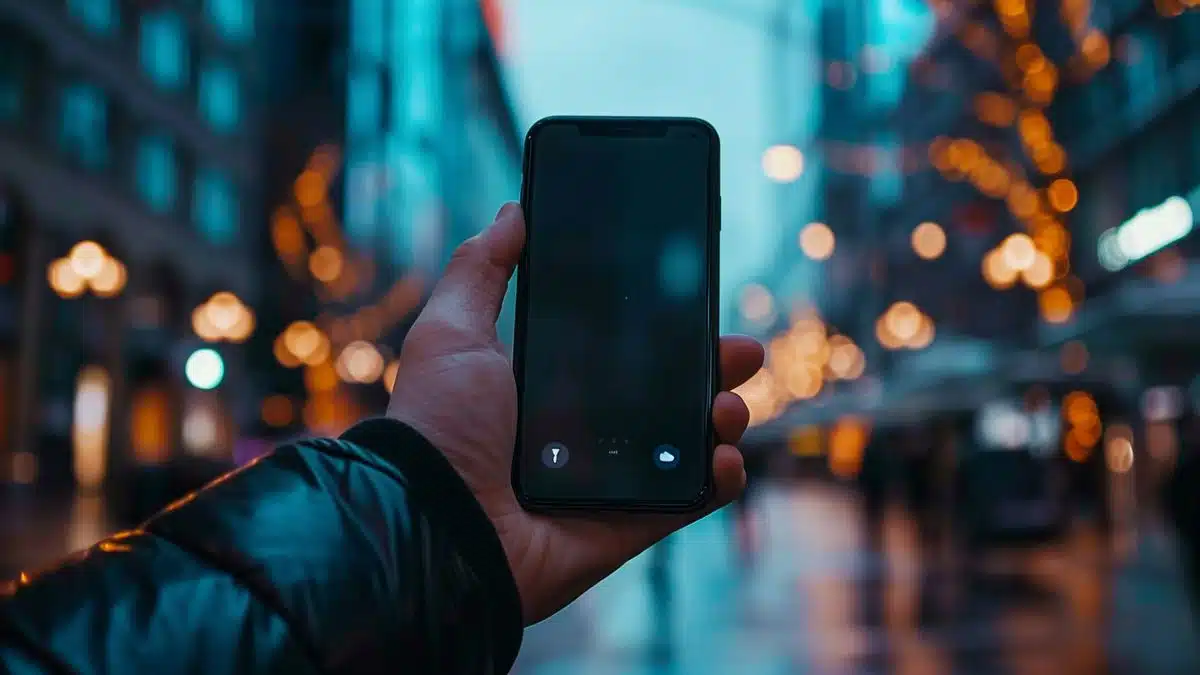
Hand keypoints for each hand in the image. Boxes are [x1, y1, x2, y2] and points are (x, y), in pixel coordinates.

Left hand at [387, 203, 764, 623]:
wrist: (438, 524)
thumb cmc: (439, 426)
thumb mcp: (451, 333)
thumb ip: (480, 271)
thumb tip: (512, 212)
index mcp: (551, 384)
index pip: (625, 349)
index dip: (666, 326)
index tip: (698, 299)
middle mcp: (586, 431)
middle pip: (671, 391)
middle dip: (714, 366)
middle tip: (740, 350)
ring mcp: (611, 479)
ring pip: (689, 443)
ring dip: (724, 417)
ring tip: (726, 407)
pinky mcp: (628, 523)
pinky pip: (689, 502)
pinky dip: (719, 480)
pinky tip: (724, 457)